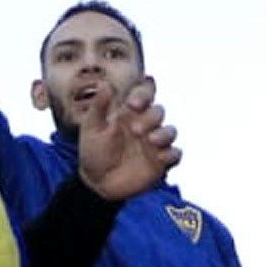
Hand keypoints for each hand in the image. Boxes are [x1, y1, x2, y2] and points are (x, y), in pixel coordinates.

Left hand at [75, 73, 178, 200]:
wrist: (97, 183)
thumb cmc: (93, 151)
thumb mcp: (91, 127)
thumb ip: (99, 105)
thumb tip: (106, 84)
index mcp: (130, 112)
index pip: (144, 94)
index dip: (144, 93)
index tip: (132, 103)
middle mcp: (145, 125)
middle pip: (158, 112)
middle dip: (150, 117)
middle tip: (134, 129)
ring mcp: (154, 143)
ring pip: (170, 131)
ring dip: (164, 134)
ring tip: (150, 140)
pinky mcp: (160, 162)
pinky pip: (175, 155)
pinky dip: (172, 154)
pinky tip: (161, 156)